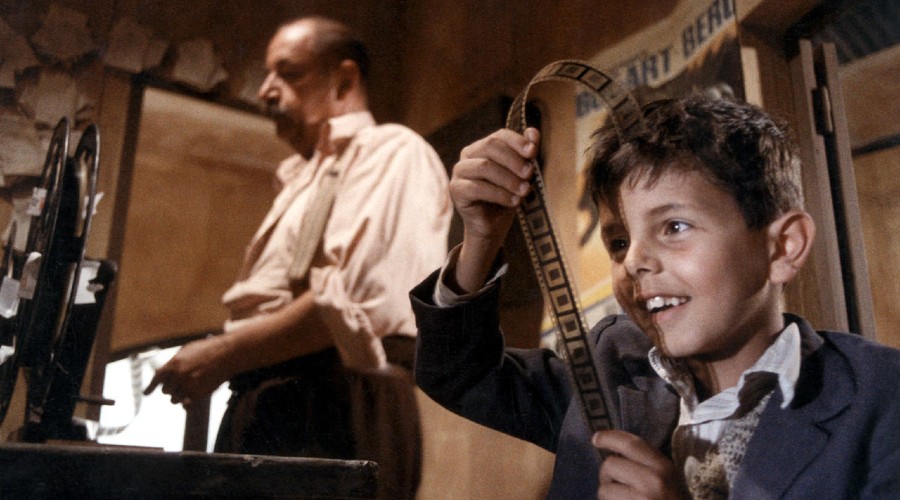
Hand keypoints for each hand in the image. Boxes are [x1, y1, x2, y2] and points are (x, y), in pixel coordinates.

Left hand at [144, 335, 233, 405]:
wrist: (226, 355)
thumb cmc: (208, 350)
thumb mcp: (187, 350)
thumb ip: (174, 362)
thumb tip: (165, 371)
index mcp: (174, 364)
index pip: (157, 378)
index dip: (150, 387)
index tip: (146, 393)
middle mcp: (178, 376)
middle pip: (165, 390)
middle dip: (170, 388)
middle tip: (179, 385)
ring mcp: (188, 386)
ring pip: (174, 399)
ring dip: (178, 396)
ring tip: (187, 391)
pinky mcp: (198, 394)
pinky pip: (186, 404)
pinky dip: (187, 403)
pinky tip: (189, 401)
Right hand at [449, 128, 537, 291]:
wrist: (494, 226)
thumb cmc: (508, 196)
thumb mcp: (521, 175)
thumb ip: (526, 154)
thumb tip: (533, 132)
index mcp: (483, 147)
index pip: (499, 136)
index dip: (516, 141)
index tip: (533, 152)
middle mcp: (468, 155)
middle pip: (490, 146)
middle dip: (513, 160)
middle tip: (530, 174)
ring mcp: (459, 172)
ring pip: (484, 167)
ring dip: (508, 179)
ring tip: (525, 191)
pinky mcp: (456, 190)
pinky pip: (477, 187)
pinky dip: (499, 194)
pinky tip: (514, 202)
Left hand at [593, 430, 688, 499]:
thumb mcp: (667, 478)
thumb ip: (646, 464)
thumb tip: (613, 452)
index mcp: (664, 468)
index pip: (631, 444)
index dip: (609, 438)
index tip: (596, 438)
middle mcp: (653, 482)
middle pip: (609, 465)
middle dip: (606, 475)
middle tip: (614, 484)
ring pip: (604, 490)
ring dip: (607, 496)